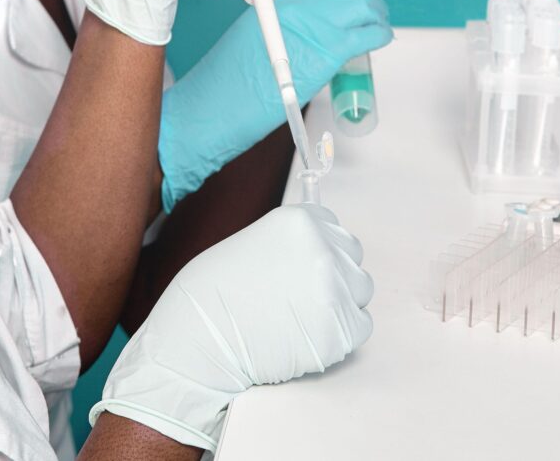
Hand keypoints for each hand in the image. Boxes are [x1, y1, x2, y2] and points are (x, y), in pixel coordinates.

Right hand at [90, 203, 373, 451]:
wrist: (198, 337)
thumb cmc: (215, 292)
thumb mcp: (254, 243)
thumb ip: (291, 243)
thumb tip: (315, 252)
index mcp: (300, 222)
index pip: (334, 227)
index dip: (321, 247)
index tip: (307, 265)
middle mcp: (323, 249)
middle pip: (351, 258)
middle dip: (334, 274)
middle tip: (303, 294)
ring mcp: (334, 290)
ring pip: (360, 291)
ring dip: (340, 302)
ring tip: (304, 316)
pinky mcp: (339, 331)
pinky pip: (360, 327)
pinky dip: (341, 333)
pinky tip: (310, 335)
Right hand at [158, 0, 391, 208]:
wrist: (213, 109)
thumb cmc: (229, 82)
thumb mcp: (258, 34)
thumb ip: (288, 22)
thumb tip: (319, 23)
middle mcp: (296, 4)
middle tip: (372, 11)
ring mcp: (312, 25)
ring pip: (364, 5)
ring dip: (377, 14)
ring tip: (375, 26)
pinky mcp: (325, 52)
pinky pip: (368, 34)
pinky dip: (379, 35)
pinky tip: (377, 40)